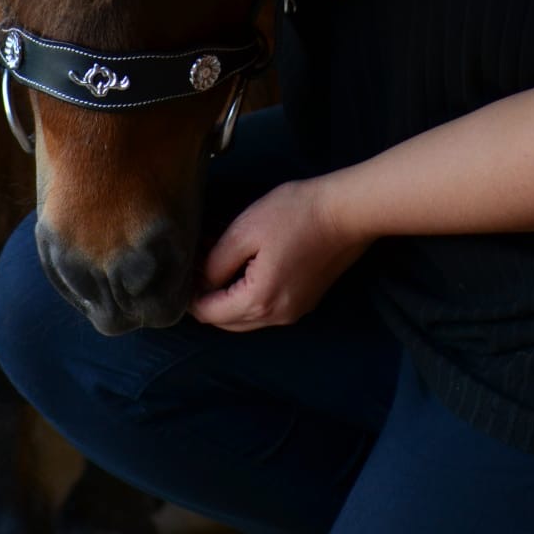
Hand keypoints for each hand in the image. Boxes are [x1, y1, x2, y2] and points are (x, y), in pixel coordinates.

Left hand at [189, 178, 369, 331]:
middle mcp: (276, 317)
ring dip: (229, 298)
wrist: (347, 212)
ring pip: (247, 317)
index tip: (186, 268)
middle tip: (200, 264)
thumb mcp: (245, 231)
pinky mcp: (305, 301)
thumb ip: (217, 262)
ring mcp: (294, 312)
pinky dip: (250, 295)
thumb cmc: (295, 215)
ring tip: (220, 262)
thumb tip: (204, 280)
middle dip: (208, 298)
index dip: (190, 294)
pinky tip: (248, 266)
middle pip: (227, 321)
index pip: (209, 314)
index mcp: (258, 301)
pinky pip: (266, 308)